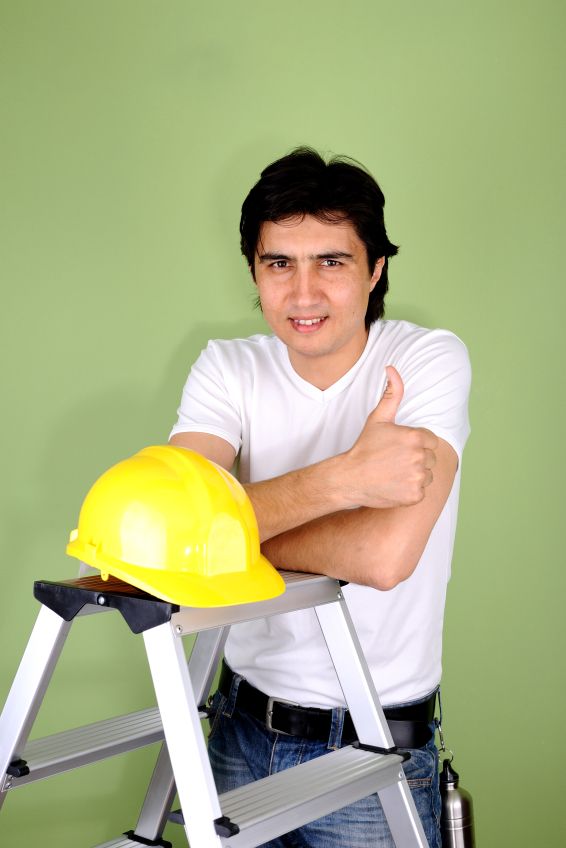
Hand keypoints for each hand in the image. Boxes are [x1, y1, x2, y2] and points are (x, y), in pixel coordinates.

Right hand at [343, 365, 437, 507]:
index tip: (397, 448)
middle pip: (429, 458)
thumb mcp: (378, 418)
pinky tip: (395, 485)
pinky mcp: (415, 495)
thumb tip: (392, 368)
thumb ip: (392, 393)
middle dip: (415, 460)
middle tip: (393, 461)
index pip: (430, 440)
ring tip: (394, 473)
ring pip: (427, 475)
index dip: (414, 444)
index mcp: (416, 437)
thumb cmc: (365, 447)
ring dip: (415, 475)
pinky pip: (421, 492)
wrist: (350, 478)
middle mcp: (420, 457)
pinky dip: (410, 491)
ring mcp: (418, 477)